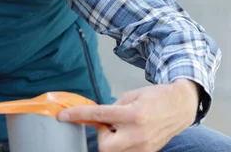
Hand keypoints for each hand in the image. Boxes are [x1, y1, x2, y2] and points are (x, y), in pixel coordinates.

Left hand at [58, 79, 199, 151]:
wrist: (180, 107)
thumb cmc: (155, 98)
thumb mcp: (130, 96)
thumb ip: (112, 107)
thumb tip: (95, 116)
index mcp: (133, 114)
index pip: (98, 116)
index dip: (78, 115)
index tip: (63, 116)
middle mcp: (138, 133)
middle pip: (105, 146)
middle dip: (102, 136)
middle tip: (109, 125)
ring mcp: (144, 147)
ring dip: (112, 141)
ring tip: (121, 129)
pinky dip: (121, 145)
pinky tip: (127, 134)